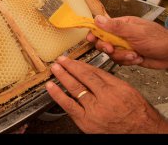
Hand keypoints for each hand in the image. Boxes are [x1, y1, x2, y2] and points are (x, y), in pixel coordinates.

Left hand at [46, 56, 167, 133]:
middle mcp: (104, 99)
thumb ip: (107, 79)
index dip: (79, 64)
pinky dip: (58, 95)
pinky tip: (51, 87)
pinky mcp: (86, 122)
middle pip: (82, 78)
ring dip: (62, 77)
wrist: (141, 132)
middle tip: (60, 60)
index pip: (92, 72)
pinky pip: (69, 107)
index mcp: (115, 89)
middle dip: (69, 67)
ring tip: (55, 69)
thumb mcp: (126, 89)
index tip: (71, 60)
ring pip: (74, 89)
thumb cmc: (136, 112)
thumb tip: (88, 70)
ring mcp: (94, 112)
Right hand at [87, 15, 167, 68]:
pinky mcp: (128, 56)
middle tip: (112, 49)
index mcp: (121, 24)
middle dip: (107, 47)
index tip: (90, 39)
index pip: (102, 26)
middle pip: (103, 41)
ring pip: (111, 53)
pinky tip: (138, 58)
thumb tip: (97, 18)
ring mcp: (124, 46)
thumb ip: (115, 27)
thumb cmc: (157, 40)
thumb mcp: (135, 32)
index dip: (94, 33)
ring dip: (122, 56)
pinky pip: (119, 61)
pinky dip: (128, 61)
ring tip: (134, 55)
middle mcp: (121, 35)